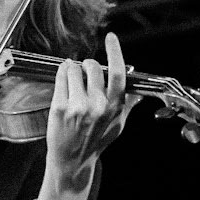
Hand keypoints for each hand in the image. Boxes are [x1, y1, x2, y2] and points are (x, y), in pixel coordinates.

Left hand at [42, 33, 139, 195]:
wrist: (73, 161)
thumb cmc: (95, 141)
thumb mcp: (117, 125)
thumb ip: (128, 105)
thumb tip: (139, 92)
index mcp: (115, 108)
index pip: (118, 74)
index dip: (115, 52)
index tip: (111, 38)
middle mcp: (98, 106)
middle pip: (93, 67)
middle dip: (88, 66)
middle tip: (85, 73)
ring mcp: (78, 107)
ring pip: (75, 69)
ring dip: (73, 69)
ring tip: (74, 81)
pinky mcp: (60, 107)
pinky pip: (61, 76)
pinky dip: (62, 72)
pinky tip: (64, 78)